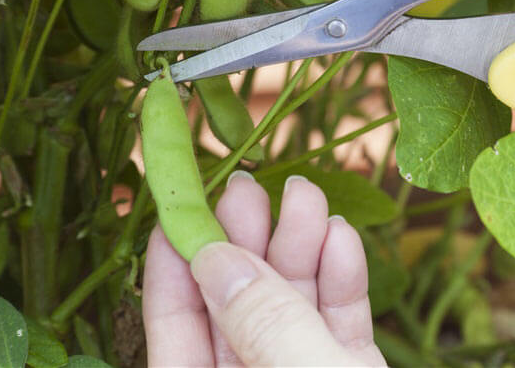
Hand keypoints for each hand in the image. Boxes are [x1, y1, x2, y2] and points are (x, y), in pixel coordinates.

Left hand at [142, 172, 385, 366]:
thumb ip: (264, 324)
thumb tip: (219, 259)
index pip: (175, 325)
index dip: (173, 262)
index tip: (180, 206)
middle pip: (237, 302)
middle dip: (245, 239)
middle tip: (248, 188)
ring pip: (291, 303)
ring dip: (300, 245)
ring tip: (306, 194)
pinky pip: (339, 320)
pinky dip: (341, 277)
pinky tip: (340, 236)